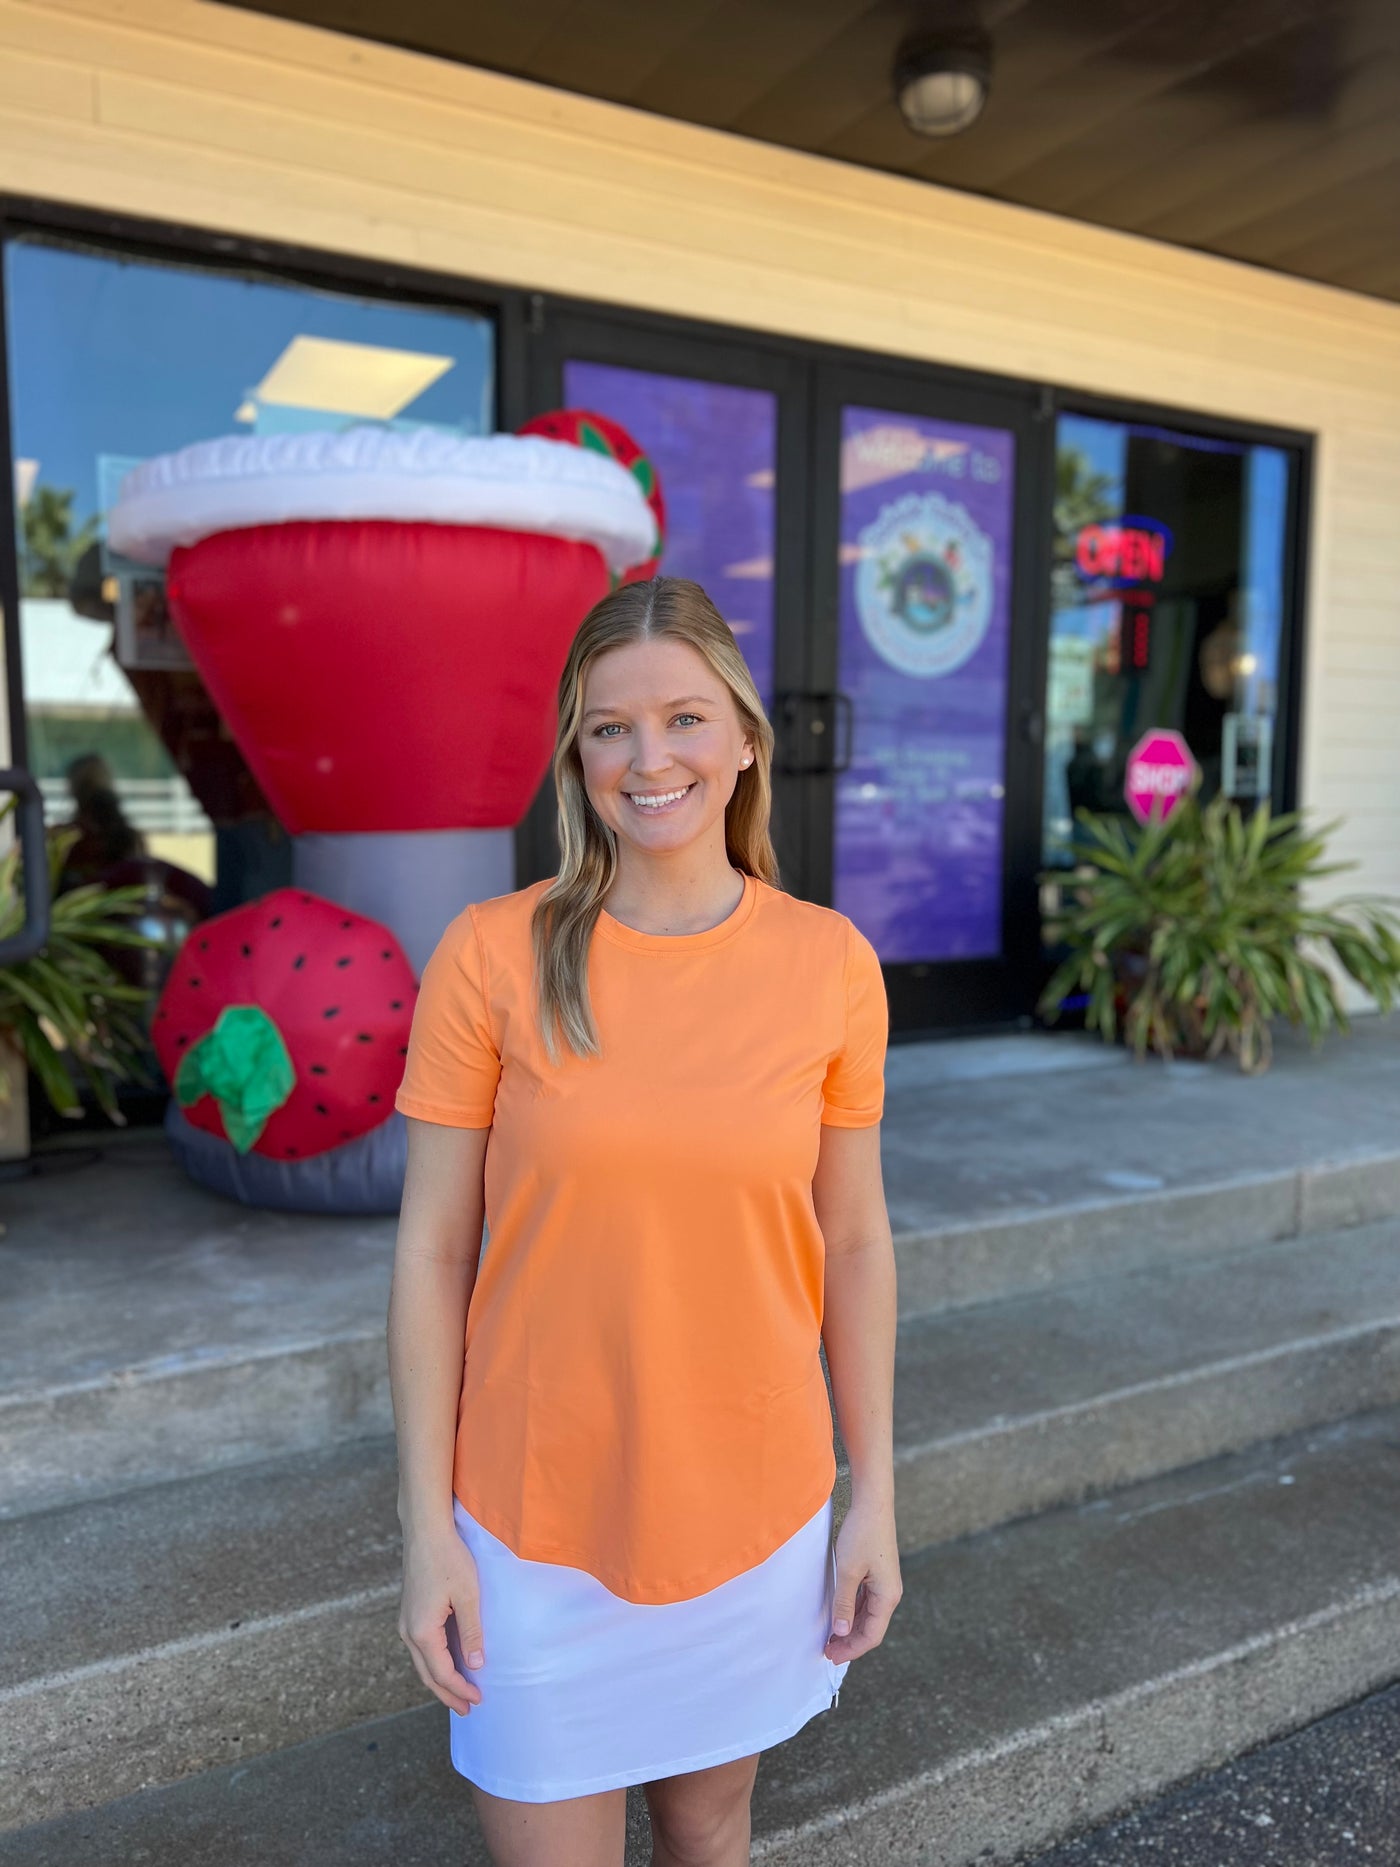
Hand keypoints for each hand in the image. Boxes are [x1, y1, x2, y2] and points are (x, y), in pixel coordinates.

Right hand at [399, 1522, 484, 1713]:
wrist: (426, 1531)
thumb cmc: (449, 1558)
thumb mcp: (468, 1595)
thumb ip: (471, 1633)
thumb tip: (475, 1666)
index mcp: (422, 1631)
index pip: (442, 1673)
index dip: (460, 1689)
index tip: (479, 1699)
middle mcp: (408, 1631)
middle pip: (427, 1674)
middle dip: (447, 1694)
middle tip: (467, 1710)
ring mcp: (406, 1622)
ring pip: (422, 1662)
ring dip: (440, 1680)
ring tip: (458, 1693)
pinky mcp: (409, 1612)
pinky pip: (421, 1647)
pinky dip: (434, 1662)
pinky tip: (448, 1663)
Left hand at [824, 1493, 900, 1664]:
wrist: (873, 1503)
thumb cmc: (862, 1534)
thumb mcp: (848, 1570)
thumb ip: (844, 1603)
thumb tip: (841, 1632)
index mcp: (887, 1596)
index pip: (872, 1635)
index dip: (852, 1649)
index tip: (831, 1656)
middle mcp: (890, 1593)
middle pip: (871, 1628)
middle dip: (850, 1642)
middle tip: (827, 1651)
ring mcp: (885, 1584)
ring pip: (868, 1616)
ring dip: (850, 1628)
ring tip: (830, 1638)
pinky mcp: (878, 1575)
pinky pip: (866, 1602)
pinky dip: (853, 1613)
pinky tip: (839, 1617)